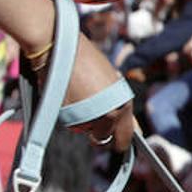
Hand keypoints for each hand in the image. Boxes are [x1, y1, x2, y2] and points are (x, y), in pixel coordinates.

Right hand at [62, 37, 134, 151]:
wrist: (59, 48)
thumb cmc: (87, 61)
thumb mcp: (112, 82)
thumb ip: (119, 105)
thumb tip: (132, 128)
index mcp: (123, 105)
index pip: (125, 137)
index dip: (121, 141)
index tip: (118, 143)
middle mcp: (108, 115)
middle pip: (102, 138)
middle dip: (97, 131)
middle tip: (91, 114)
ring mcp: (87, 118)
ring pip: (84, 130)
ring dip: (82, 120)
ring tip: (79, 96)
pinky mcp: (66, 118)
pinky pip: (69, 123)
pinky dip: (68, 115)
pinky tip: (67, 96)